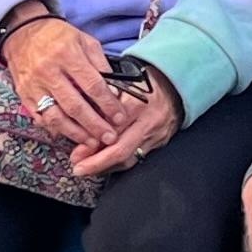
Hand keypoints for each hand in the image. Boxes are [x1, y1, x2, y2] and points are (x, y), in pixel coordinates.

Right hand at [4, 14, 142, 148]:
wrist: (23, 32)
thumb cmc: (58, 36)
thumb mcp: (84, 40)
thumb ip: (100, 63)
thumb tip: (114, 90)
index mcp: (67, 54)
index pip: (92, 85)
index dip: (108, 104)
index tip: (119, 117)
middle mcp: (49, 71)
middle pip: (75, 106)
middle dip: (95, 125)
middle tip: (110, 137)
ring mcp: (34, 85)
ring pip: (56, 117)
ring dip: (76, 133)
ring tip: (92, 141)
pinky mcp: (24, 94)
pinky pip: (40, 118)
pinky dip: (56, 129)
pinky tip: (70, 134)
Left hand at [68, 64, 183, 179]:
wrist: (175, 88)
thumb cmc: (146, 84)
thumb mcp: (124, 83)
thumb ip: (105, 100)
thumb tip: (82, 117)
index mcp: (137, 103)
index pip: (112, 127)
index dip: (93, 141)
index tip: (76, 150)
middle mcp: (147, 122)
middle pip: (121, 149)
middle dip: (97, 162)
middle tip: (79, 168)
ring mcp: (155, 135)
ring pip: (129, 158)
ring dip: (106, 166)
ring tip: (88, 168)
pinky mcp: (159, 144)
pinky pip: (136, 158)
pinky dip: (118, 164)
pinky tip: (104, 165)